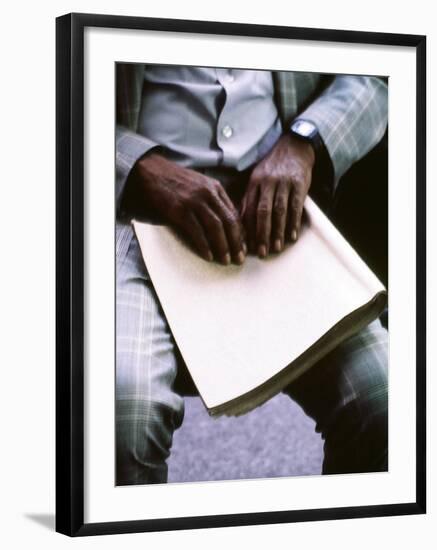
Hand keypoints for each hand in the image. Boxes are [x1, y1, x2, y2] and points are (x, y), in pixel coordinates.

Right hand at [122, 152, 245, 264]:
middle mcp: (208, 194)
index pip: (234, 214)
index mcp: (216, 188)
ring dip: (223, 246)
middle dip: (236, 243)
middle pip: (228, 221)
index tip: (243, 248)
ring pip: (215, 227)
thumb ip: (215, 200)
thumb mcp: (202, 185)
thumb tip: (228, 223)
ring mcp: (194, 201)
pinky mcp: (180, 210)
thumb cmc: (177, 181)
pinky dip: (204, 245)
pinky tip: (208, 255)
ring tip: (226, 260)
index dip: (241, 233)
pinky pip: (196, 231)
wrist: (153, 171)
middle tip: (239, 259)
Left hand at [240, 133, 314, 257]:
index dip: (247, 229)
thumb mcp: (257, 179)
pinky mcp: (299, 184)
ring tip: (276, 248)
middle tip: (261, 252)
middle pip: (262, 212)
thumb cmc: (272, 168)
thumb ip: (250, 199)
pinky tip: (292, 236)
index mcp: (254, 182)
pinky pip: (296, 206)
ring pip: (279, 211)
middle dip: (261, 234)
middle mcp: (267, 182)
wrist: (294, 147)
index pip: (248, 209)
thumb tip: (240, 223)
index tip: (247, 246)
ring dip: (277, 231)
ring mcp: (284, 183)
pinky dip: (294, 222)